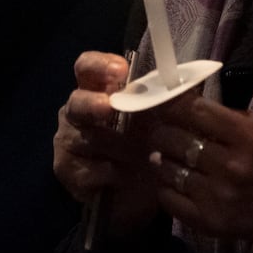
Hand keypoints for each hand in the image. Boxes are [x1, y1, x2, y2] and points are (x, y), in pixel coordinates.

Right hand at [53, 51, 159, 235]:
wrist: (135, 187)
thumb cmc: (146, 139)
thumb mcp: (158, 116)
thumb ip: (164, 98)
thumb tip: (184, 85)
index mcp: (97, 88)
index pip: (87, 67)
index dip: (99, 65)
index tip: (121, 70)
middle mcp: (78, 111)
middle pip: (78, 101)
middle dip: (92, 103)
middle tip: (108, 106)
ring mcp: (69, 140)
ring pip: (86, 138)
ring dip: (116, 145)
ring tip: (141, 152)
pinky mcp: (68, 170)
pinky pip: (87, 170)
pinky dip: (110, 173)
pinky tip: (126, 176)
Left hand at [145, 94, 252, 252]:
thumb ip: (232, 117)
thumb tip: (193, 107)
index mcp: (250, 137)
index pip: (198, 112)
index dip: (176, 104)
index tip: (167, 102)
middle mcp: (231, 166)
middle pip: (177, 139)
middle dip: (164, 131)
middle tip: (161, 129)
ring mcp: (218, 196)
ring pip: (169, 169)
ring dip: (162, 158)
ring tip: (162, 153)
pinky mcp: (209, 221)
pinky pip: (170, 199)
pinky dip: (165, 186)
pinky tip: (170, 179)